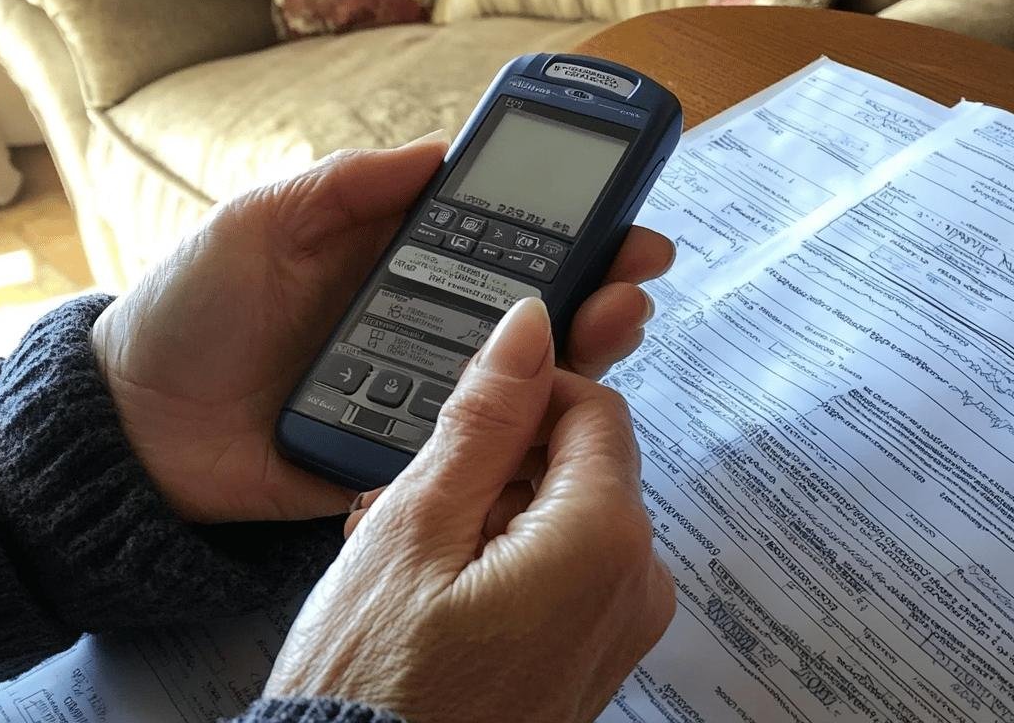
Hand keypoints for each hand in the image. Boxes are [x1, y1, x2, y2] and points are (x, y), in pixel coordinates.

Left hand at [92, 135, 673, 522]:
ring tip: (620, 321)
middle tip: (640, 272)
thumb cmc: (191, 313)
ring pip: (528, 371)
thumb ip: (347, 184)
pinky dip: (536, 427)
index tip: (622, 209)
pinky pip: (487, 441)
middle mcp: (428, 322)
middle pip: (536, 303)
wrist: (137, 430)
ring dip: (587, 345)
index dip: (568, 221)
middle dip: (601, 282)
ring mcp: (427, 390)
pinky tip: (569, 405)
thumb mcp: (261, 224)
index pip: (504, 234)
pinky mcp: (414, 452)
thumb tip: (442, 150)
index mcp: (400, 261)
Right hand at [265, 298, 674, 721]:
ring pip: (563, 518)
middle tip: (408, 500)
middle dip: (495, 464)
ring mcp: (619, 628)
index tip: (460, 420)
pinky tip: (430, 589)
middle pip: (580, 465)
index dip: (524, 396)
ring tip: (402, 552)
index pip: (595, 408)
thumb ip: (484, 418)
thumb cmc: (376, 689)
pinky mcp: (593, 658)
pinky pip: (561, 574)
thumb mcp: (417, 529)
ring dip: (487, 514)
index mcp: (605, 539)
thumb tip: (529, 327)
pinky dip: (502, 562)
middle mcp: (636, 584)